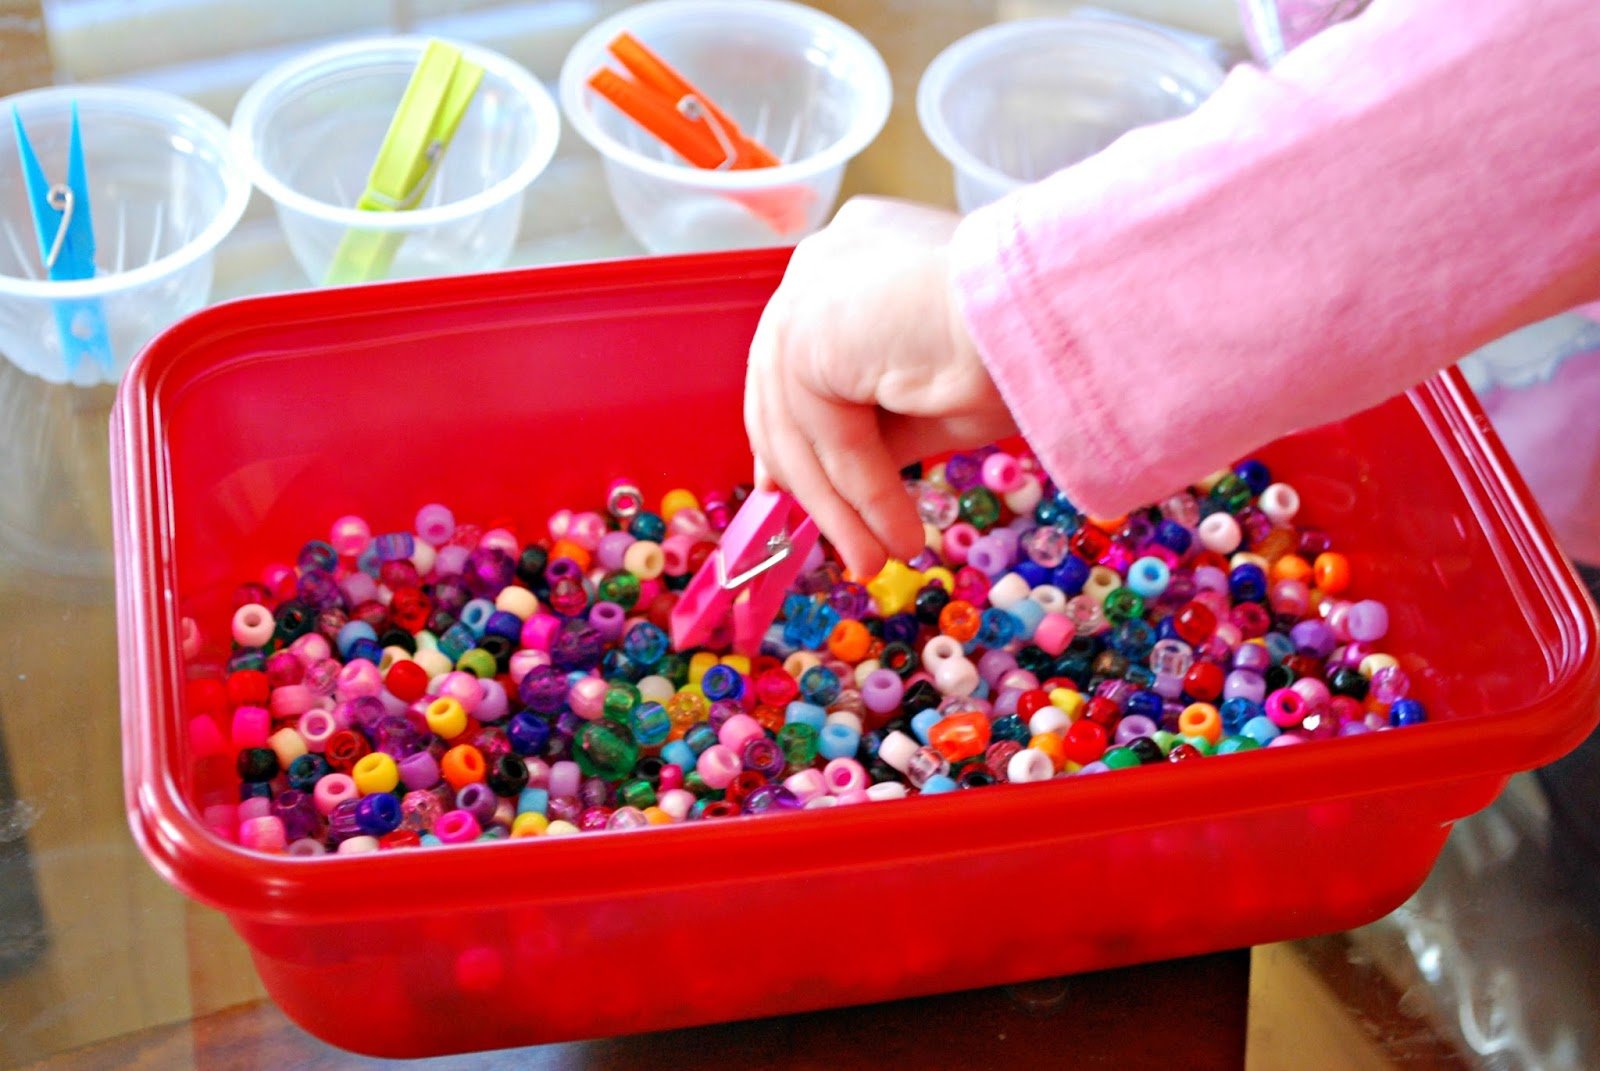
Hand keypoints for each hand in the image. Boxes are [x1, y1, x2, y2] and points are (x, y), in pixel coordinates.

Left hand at [745, 197, 1016, 577]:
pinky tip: (897, 537)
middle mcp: (822, 261)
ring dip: (842, 506)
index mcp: (853, 254)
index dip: (790, 425)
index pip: (801, 353)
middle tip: (834, 540)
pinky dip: (863, 496)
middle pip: (787, 391)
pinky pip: (830, 438)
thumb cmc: (1026, 339)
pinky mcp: (809, 333)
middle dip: (805, 476)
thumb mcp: (938, 388)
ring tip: (878, 558)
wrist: (1056, 309)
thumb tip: (854, 473)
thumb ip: (884, 418)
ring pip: (804, 424)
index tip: (785, 484)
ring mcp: (808, 291)